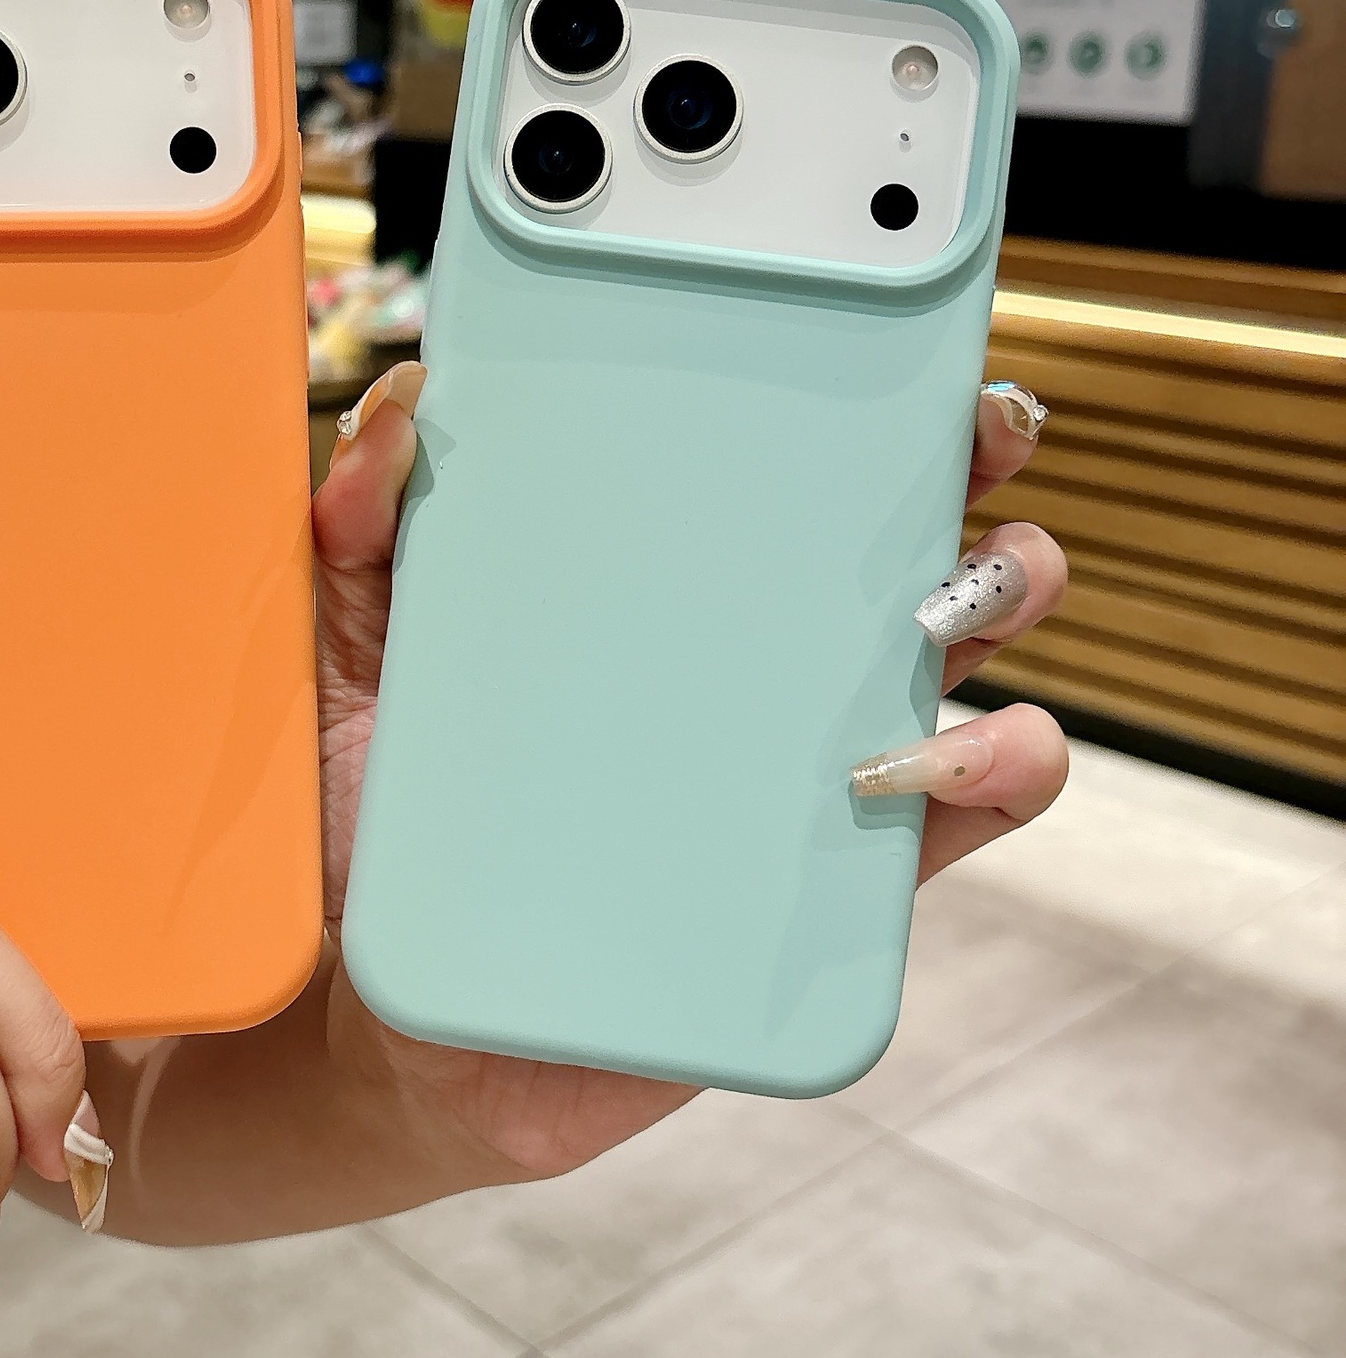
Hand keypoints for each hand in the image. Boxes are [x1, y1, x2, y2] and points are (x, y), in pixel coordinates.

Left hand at [313, 367, 1068, 1181]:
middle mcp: (752, 672)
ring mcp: (800, 780)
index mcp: (659, 594)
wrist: (402, 1018)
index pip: (774, 478)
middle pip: (899, 547)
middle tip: (976, 439)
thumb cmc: (393, 824)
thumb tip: (398, 410)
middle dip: (970, 472)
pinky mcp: (822, 897)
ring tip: (954, 600)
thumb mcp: (355, 666)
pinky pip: (946, 830)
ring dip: (1002, 604)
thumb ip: (359, 542)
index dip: (851, 401)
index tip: (892, 339)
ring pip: (957, 668)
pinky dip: (990, 779)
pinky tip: (941, 756)